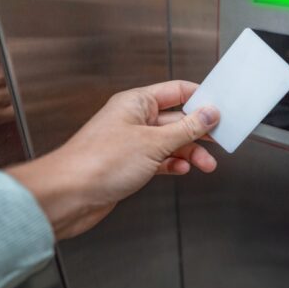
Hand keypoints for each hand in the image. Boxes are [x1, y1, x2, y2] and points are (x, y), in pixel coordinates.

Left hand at [7, 80, 219, 239]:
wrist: (68, 196)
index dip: (200, 98)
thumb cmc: (97, 163)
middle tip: (219, 139)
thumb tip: (209, 113)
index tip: (220, 109)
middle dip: (199, 131)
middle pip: (177, 119)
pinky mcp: (130, 164)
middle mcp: (134, 119)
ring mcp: (132, 142)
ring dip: (190, 152)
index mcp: (136, 103)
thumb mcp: (154, 142)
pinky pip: (160, 160)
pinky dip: (173, 164)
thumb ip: (186, 128)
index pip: (176, 91)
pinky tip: (182, 170)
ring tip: (206, 163)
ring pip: (170, 142)